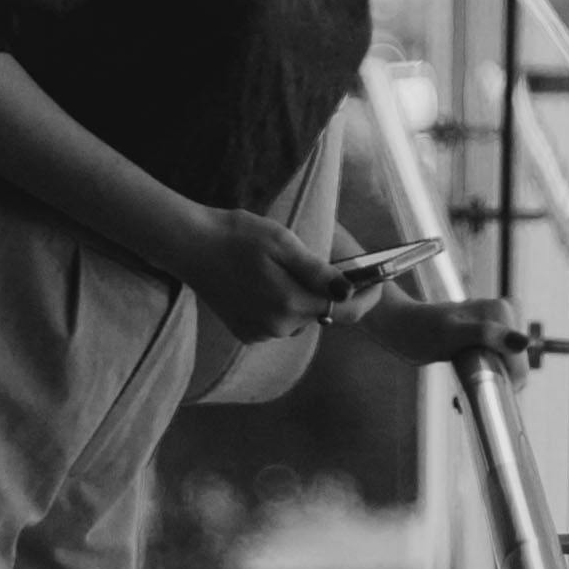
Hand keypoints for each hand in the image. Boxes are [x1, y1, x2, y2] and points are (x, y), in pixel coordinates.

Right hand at [178, 207, 354, 342]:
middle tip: (339, 266)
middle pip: (322, 315)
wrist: (188, 246)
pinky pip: (279, 322)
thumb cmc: (236, 235)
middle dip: (333, 294)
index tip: (380, 282)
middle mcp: (276, 326)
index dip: (367, 297)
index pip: (345, 310)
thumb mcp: (282, 243)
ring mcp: (259, 332)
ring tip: (300, 268)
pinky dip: (284, 304)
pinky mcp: (246, 331)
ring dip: (306, 299)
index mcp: (289, 303)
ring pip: (300, 318)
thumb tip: (348, 290)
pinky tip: (273, 280)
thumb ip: (317, 271)